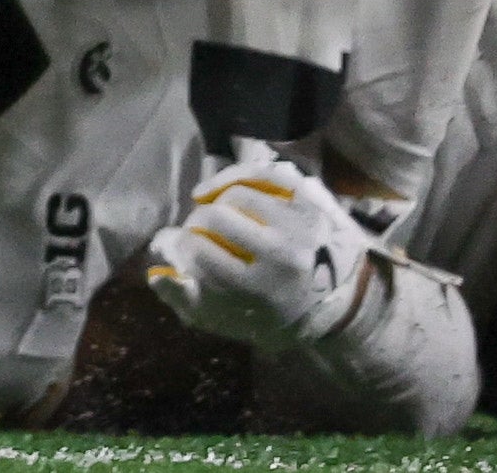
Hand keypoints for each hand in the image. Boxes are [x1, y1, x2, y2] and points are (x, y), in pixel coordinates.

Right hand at [144, 163, 372, 353]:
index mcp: (261, 288)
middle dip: (198, 221)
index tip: (186, 249)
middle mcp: (282, 254)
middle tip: (198, 230)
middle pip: (217, 217)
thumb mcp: (231, 322)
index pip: (201, 251)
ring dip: (219, 202)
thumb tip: (156, 271)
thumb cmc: (277, 316)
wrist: (340, 304)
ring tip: (217, 213)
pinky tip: (222, 186)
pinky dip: (238, 175)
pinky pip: (266, 175)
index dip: (184, 246)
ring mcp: (299, 225)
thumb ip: (188, 301)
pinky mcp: (311, 204)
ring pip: (239, 194)